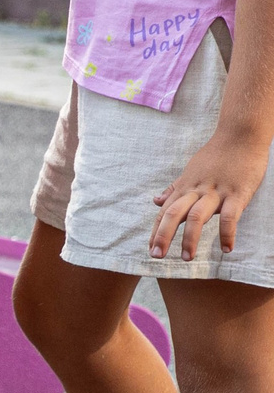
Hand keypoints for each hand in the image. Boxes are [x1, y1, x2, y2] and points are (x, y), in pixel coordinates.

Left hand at [150, 128, 270, 258]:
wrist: (242, 134)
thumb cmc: (217, 154)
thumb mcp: (192, 170)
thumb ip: (175, 188)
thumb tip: (155, 201)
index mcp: (186, 187)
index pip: (165, 211)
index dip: (156, 230)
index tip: (150, 249)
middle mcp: (198, 190)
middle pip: (174, 213)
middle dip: (163, 235)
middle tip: (156, 256)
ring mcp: (218, 191)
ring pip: (197, 215)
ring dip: (190, 237)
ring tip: (186, 258)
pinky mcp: (238, 193)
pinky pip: (230, 216)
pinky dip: (227, 232)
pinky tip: (226, 249)